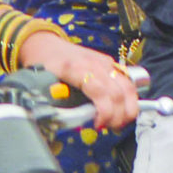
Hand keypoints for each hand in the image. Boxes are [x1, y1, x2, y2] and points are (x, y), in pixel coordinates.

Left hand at [21, 34, 139, 131]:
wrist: (46, 44)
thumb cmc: (43, 65)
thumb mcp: (42, 85)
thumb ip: (57, 103)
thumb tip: (73, 122)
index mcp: (75, 69)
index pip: (100, 91)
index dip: (104, 112)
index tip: (97, 125)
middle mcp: (95, 64)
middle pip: (118, 92)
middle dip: (118, 116)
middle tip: (109, 127)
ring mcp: (105, 62)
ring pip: (128, 87)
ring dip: (128, 109)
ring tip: (117, 123)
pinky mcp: (111, 64)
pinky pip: (128, 83)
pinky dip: (130, 100)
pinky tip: (122, 112)